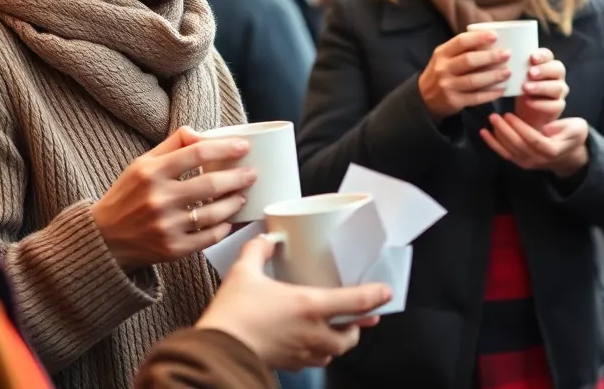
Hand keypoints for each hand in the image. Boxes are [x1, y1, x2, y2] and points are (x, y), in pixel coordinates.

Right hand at [90, 127, 255, 270]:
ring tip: (241, 196)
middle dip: (238, 177)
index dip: (225, 148)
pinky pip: (209, 238)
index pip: (197, 153)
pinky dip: (224, 228)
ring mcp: (166, 226)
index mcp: (151, 173)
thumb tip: (200, 133)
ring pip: (214, 213)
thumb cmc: (127, 196)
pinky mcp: (172, 249)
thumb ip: (172, 145)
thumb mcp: (141, 164)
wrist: (104, 239)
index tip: (243, 147)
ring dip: (234, 202)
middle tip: (252, 174)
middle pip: (211, 183)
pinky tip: (228, 220)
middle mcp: (158, 199)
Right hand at [196, 235, 391, 371]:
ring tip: (338, 330)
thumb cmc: (232, 315)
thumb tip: (265, 239)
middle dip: (358, 325)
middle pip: (351, 334)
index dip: (375, 296)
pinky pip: (314, 361)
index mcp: (310, 306)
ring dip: (340, 341)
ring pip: (335, 351)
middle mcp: (313, 332)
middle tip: (360, 315)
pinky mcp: (289, 364)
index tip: (386, 292)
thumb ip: (257, 251)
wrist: (217, 351)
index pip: (355, 302)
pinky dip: (319, 352)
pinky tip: (310, 343)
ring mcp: (302, 351)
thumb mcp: (244, 273)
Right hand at [418, 30, 510, 118]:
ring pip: (474, 80)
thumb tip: (492, 41)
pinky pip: (476, 97)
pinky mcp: (454, 101)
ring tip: (508, 72)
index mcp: (442, 53)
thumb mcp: (445, 58)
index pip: (461, 41)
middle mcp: (443, 69)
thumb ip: (462, 50)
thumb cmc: (442, 73)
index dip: (478, 38)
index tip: (495, 36)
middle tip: (506, 54)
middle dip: (490, 57)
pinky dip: (490, 94)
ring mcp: (448, 86)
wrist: (424, 99)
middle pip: (469, 60)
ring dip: (493, 76)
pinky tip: (501, 89)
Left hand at [480, 113, 588, 178]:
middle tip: (495, 116)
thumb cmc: (573, 136)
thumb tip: (547, 129)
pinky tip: (484, 133)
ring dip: (498, 136)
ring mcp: (528, 162)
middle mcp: (538, 159)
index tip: (510, 115)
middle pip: (518, 145)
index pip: (532, 139)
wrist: (570, 155)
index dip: (520, 128)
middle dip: (505, 130)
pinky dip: (493, 144)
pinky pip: (505, 154)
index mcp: (552, 150)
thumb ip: (563, 128)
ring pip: (509, 151)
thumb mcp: (576, 128)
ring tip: (491, 120)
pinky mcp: (521, 161)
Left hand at [513, 48, 568, 129]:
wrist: (527, 111)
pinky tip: (528, 102)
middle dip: (544, 70)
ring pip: (558, 87)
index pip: (549, 55)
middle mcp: (557, 76)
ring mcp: (560, 91)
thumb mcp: (517, 76)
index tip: (531, 57)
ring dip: (541, 87)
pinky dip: (541, 104)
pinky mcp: (558, 106)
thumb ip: (514, 66)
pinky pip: (555, 105)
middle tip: (530, 73)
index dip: (542, 55)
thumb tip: (501, 55)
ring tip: (525, 88)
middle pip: (558, 69)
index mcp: (547, 63)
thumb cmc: (521, 87)